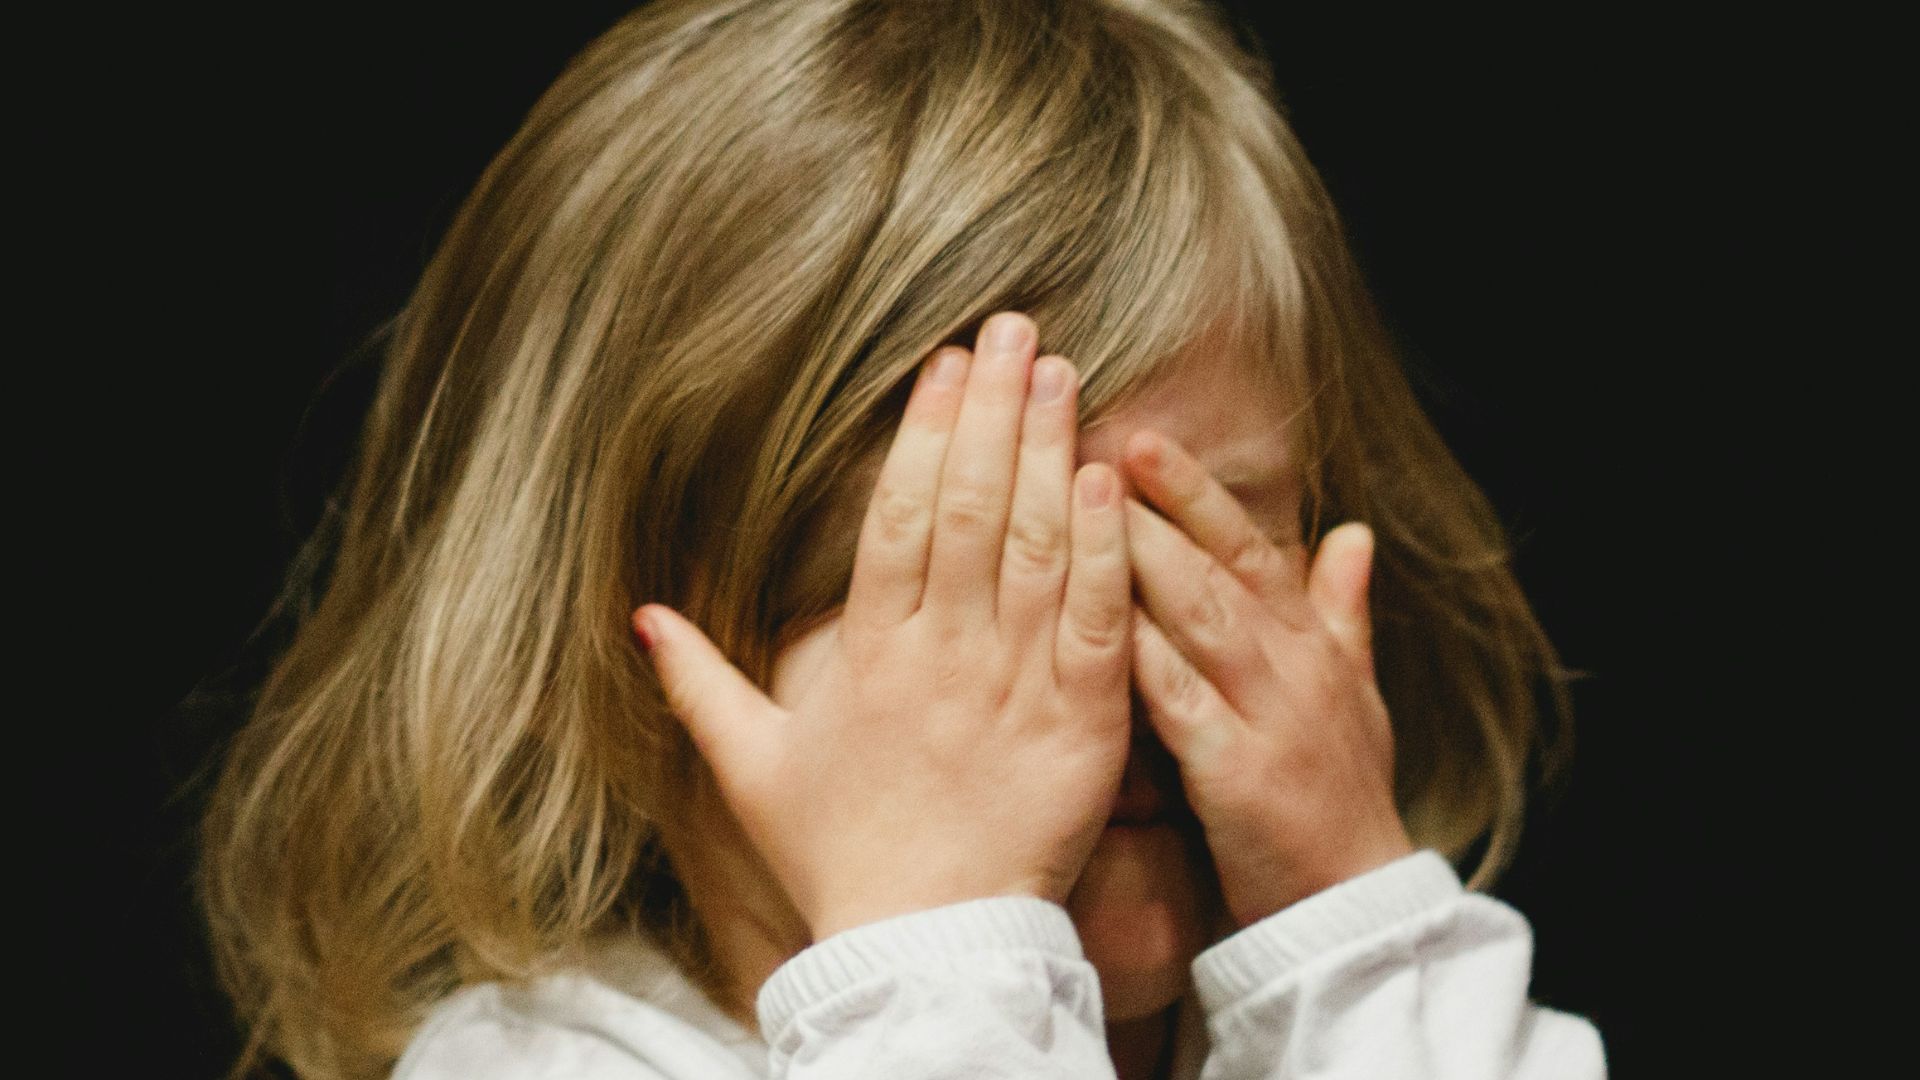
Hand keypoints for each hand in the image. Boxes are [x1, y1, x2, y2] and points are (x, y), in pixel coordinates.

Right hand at [633, 312, 1134, 940]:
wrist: (925, 948)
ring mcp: (1014, 687)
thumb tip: (643, 616)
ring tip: (1064, 373)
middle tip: (1017, 330)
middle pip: (970, 510)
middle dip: (994, 411)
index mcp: (868, 656)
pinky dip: (1103, 549)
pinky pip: (1094, 622)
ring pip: (1034, 548)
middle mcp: (942, 656)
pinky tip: (1109, 478)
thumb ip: (701, 685)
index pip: (899, 519)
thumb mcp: (753, 770)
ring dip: (1051, 453)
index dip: (924, 434)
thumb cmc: (839, 857)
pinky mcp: (1081, 726)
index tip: (945, 364)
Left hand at [1118, 429, 1413, 927]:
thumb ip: (1342, 611)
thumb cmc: (1340, 799)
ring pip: (1200, 617)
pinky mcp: (1239, 773)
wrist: (1355, 909)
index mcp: (1308, 643)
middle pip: (1217, 565)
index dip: (1194, 490)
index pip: (1247, 546)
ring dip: (1142, 557)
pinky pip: (1181, 702)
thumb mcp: (1354, 696)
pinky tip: (1090, 622)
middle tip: (1091, 443)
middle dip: (1155, 502)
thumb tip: (1354, 531)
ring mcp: (1269, 715)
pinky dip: (1140, 658)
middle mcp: (1292, 665)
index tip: (1140, 437)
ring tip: (1081, 504)